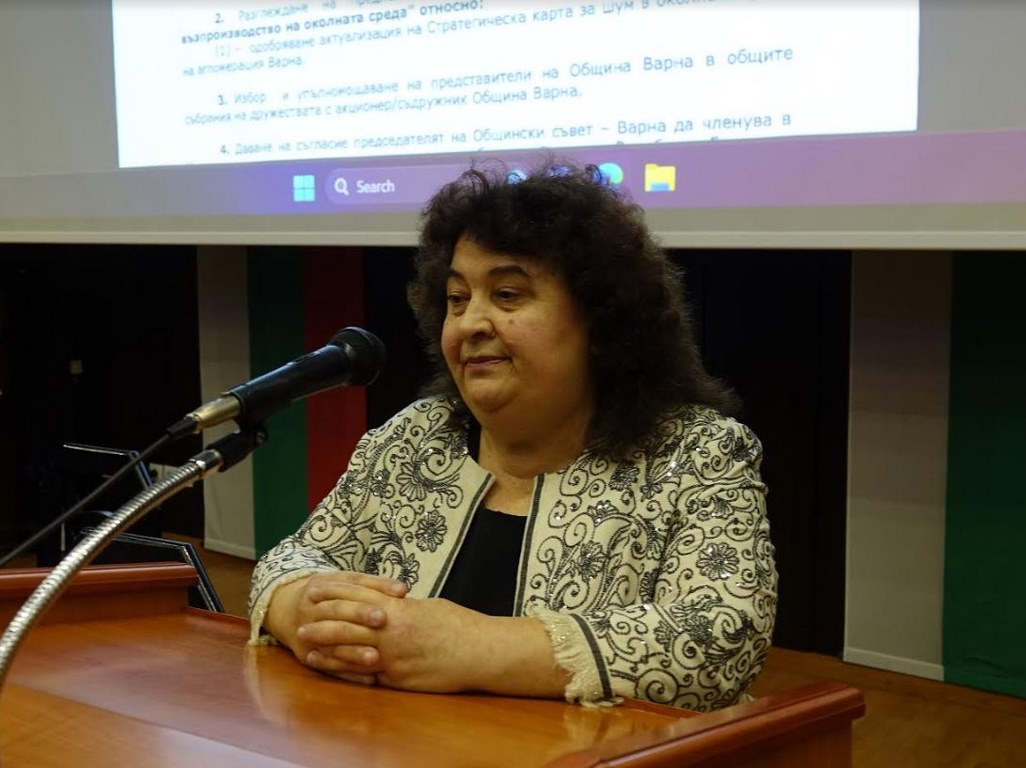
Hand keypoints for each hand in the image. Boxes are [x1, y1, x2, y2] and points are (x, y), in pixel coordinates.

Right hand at [263, 571, 407, 683]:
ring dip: (353, 651)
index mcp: (321, 585)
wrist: (286, 611)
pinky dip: (349, 673)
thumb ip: (373, 586)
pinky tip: (370, 678)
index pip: (349, 583)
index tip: (399, 593)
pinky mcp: (306, 656)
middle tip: (383, 620)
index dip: (375, 587)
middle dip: (359, 614)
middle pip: (336, 610)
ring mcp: (306, 633)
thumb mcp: (343, 583)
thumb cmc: (329, 596)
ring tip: (376, 657)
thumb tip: (403, 591)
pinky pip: (328, 667)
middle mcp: (311, 608)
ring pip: (330, 642)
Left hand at [298, 596, 485, 692]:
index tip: (314, 589)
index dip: (333, 592)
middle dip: (321, 622)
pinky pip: (365, 675)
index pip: (358, 595)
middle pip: (346, 624)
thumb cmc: (460, 626)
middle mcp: (391, 631)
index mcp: (399, 608)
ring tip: (307, 648)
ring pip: (350, 651)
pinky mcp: (398, 679)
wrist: (480, 652)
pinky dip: (346, 672)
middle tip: (300, 623)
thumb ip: (404, 608)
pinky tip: (334, 671)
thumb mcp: (428, 607)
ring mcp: (393, 657)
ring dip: (327, 650)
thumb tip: (390, 607)